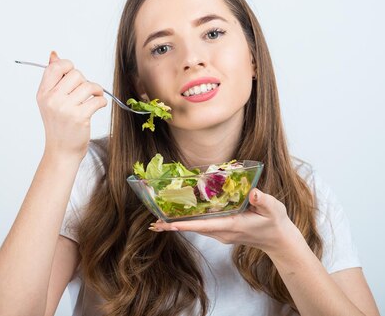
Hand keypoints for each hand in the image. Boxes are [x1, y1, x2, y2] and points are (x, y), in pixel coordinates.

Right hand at [36, 51, 107, 158]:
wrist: (61, 151)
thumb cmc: (58, 126)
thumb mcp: (49, 101)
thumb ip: (53, 78)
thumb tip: (54, 54)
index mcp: (43, 93)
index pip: (55, 66)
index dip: (68, 66)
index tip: (73, 76)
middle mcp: (52, 99)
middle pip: (75, 74)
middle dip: (84, 81)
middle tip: (84, 92)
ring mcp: (65, 108)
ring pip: (88, 85)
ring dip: (96, 90)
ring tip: (94, 97)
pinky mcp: (79, 117)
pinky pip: (97, 99)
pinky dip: (102, 101)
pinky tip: (98, 105)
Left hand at [149, 188, 302, 254]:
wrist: (279, 241)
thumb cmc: (275, 222)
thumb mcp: (274, 208)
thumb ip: (263, 200)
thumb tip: (253, 193)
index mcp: (232, 225)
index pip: (204, 225)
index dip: (186, 225)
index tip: (168, 225)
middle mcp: (223, 232)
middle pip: (194, 228)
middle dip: (174, 226)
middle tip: (154, 223)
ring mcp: (222, 234)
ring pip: (196, 228)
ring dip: (178, 225)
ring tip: (159, 221)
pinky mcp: (222, 232)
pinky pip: (201, 227)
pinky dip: (188, 223)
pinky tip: (178, 218)